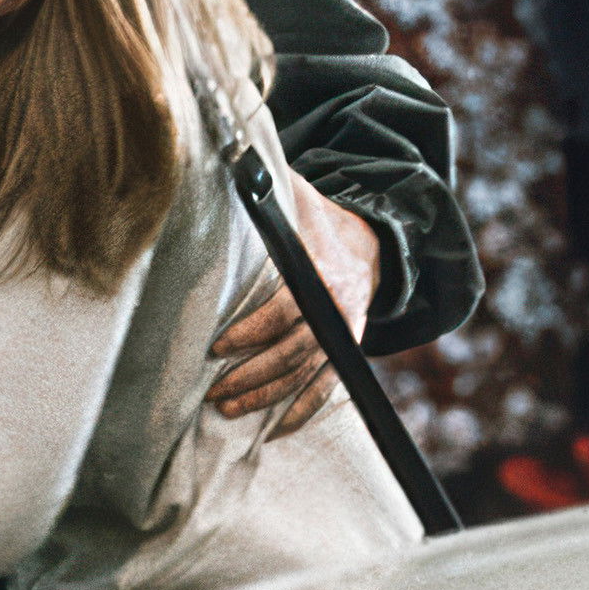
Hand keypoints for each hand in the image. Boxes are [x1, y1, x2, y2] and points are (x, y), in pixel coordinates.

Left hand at [209, 168, 380, 422]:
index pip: (284, 310)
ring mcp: (344, 333)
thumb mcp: (297, 198)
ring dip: (268, 397)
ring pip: (305, 374)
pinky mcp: (347, 350)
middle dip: (252, 375)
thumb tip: (229, 159)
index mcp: (320, 274)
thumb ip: (266, 186)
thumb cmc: (319, 220)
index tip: (218, 346)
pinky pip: (328, 388)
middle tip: (215, 392)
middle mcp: (336, 309)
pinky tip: (277, 430)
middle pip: (292, 351)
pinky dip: (304, 410)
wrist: (373, 244)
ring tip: (229, 409)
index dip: (251, 331)